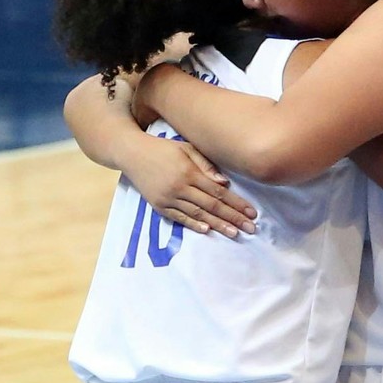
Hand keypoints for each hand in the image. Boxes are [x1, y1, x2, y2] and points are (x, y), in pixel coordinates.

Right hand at [122, 133, 256, 237]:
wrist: (130, 153)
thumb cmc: (163, 148)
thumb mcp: (187, 148)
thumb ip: (207, 165)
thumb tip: (225, 184)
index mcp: (189, 173)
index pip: (219, 193)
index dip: (237, 204)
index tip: (252, 213)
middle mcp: (179, 188)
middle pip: (211, 206)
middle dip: (233, 218)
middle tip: (250, 228)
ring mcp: (168, 198)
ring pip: (197, 215)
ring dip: (218, 225)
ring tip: (234, 233)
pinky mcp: (158, 205)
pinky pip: (179, 218)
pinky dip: (193, 225)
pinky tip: (207, 231)